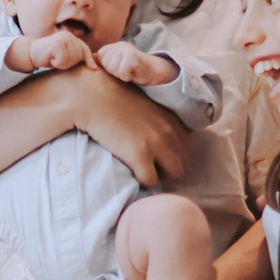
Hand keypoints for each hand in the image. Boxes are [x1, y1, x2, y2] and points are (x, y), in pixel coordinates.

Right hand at [28, 30, 95, 71]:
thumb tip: (93, 65)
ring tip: (54, 59)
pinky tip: (50, 59)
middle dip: (69, 63)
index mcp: (71, 37)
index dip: (89, 59)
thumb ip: (75, 55)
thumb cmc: (48, 56)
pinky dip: (56, 64)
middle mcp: (68, 36)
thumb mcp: (64, 55)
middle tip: (57, 60)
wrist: (30, 53)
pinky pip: (63, 61)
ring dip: (62, 64)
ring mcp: (63, 39)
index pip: (84, 49)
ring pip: (71, 60)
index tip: (93, 68)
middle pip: (79, 56)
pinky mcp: (57, 44)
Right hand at [62, 67, 191, 186]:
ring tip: (142, 171)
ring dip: (160, 176)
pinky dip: (142, 181)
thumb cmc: (112, 100)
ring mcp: (156, 143)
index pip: (187, 146)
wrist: (92, 98)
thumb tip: (159, 135)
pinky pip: (151, 180)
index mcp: (171, 118)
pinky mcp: (139, 155)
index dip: (172, 154)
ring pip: (174, 173)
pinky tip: (131, 172)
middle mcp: (168, 130)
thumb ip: (158, 119)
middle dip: (169, 168)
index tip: (158, 156)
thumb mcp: (144, 105)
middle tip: (150, 167)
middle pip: (183, 162)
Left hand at [95, 41, 175, 86]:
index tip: (119, 67)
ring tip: (129, 71)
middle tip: (125, 70)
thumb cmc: (132, 69)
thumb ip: (105, 60)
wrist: (152, 71)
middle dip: (115, 72)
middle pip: (106, 64)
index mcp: (115, 46)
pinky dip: (127, 77)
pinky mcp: (133, 57)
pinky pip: (122, 73)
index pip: (100, 56)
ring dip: (121, 75)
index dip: (108, 66)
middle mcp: (120, 46)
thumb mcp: (117, 63)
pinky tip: (132, 74)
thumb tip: (92, 57)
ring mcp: (127, 50)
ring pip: (114, 69)